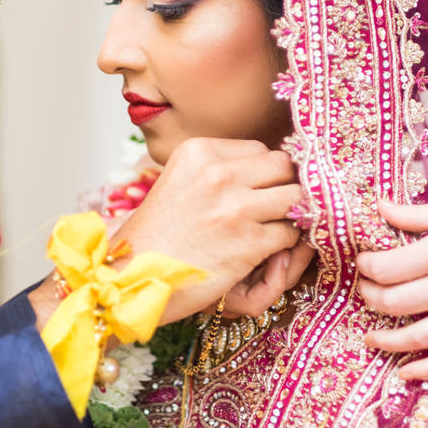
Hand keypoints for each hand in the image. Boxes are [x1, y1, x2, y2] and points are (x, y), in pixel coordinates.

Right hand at [112, 137, 303, 323]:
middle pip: (283, 167)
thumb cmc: (156, 234)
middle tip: (275, 208)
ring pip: (295, 197)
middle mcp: (218, 172)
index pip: (259, 149)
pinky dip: (285, 244)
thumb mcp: (179, 181)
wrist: (132, 278)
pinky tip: (266, 251)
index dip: (263, 174)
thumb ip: (217, 169)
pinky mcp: (248, 243)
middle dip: (284, 187)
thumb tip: (267, 167)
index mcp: (199, 151)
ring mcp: (235, 207)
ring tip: (275, 227)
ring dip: (291, 214)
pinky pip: (290, 233)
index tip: (254, 193)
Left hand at [356, 183, 427, 379]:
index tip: (364, 264)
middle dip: (371, 299)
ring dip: (386, 339)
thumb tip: (380, 207)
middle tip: (366, 294)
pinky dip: (425, 370)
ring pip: (416, 337)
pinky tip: (406, 371)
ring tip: (371, 336)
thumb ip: (419, 215)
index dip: (366, 268)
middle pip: (392, 304)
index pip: (384, 269)